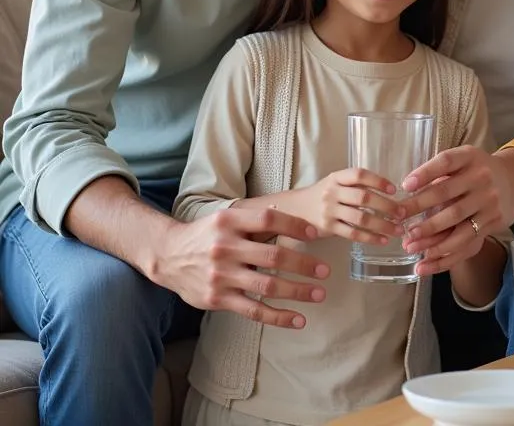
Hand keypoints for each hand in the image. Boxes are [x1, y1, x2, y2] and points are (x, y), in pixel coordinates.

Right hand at [154, 206, 329, 328]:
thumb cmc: (206, 235)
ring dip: (297, 291)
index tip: (316, 233)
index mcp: (229, 222)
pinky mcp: (218, 299)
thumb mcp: (226, 219)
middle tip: (325, 270)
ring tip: (319, 294)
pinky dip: (279, 317)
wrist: (169, 256)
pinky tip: (299, 319)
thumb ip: (253, 220)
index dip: (294, 225)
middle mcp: (225, 247)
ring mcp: (221, 276)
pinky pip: (254, 311)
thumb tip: (288, 214)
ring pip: (267, 286)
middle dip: (304, 264)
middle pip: (273, 256)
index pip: (268, 220)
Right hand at [293, 168, 405, 244]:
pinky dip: (370, 238)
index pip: (359, 175)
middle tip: (402, 213)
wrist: (294, 209)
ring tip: (398, 229)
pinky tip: (383, 240)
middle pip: (363, 198)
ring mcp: (329, 210)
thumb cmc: (323, 195)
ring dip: (382, 225)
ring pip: (360, 218)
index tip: (394, 190)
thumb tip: (389, 192)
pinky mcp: (327, 228)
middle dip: (386, 206)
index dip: (378, 181)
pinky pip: (352, 234)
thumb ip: (355, 185)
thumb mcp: (335, 183)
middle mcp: (332, 192)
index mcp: (336, 177)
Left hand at [399, 146, 513, 275]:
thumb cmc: (477, 171)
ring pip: (455, 220)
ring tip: (409, 243)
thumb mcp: (464, 160)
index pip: (446, 161)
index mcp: (470, 157)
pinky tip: (426, 259)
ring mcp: (489, 200)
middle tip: (398, 219)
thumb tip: (408, 191)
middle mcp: (481, 177)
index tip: (405, 185)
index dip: (425, 173)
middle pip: (446, 193)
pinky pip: (466, 240)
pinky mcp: (493, 221)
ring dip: (429, 234)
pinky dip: (445, 253)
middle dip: (419, 207)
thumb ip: (441, 171)